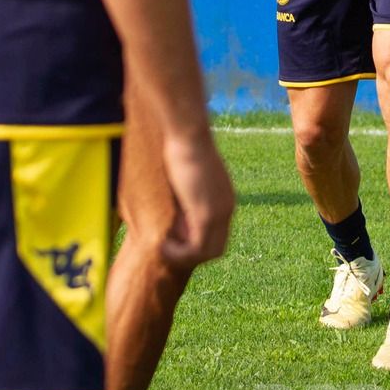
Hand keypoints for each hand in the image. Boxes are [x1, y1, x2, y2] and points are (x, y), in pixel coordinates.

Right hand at [159, 127, 234, 267]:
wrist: (189, 133)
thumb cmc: (182, 144)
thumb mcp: (186, 174)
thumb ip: (185, 194)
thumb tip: (174, 207)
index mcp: (224, 197)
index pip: (216, 232)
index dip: (195, 239)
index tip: (173, 232)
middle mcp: (227, 207)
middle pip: (217, 247)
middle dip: (192, 252)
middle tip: (169, 245)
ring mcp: (220, 212)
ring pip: (209, 253)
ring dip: (185, 257)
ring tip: (163, 247)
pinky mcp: (206, 215)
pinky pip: (197, 249)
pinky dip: (180, 254)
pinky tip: (163, 245)